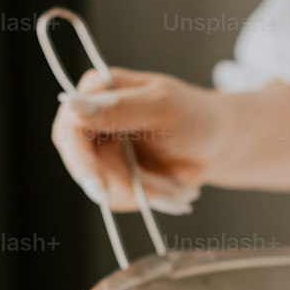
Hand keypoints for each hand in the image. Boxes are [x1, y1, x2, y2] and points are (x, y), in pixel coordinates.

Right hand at [51, 66, 230, 211]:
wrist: (218, 145)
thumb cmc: (196, 117)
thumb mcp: (163, 108)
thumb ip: (120, 108)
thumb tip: (73, 105)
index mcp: (100, 90)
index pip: (71, 125)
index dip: (80, 159)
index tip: (100, 187)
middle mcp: (93, 118)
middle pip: (84, 163)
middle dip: (122, 184)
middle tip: (158, 196)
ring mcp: (102, 149)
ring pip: (103, 187)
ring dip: (144, 193)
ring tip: (176, 186)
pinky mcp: (114, 174)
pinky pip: (118, 198)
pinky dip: (148, 199)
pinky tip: (171, 189)